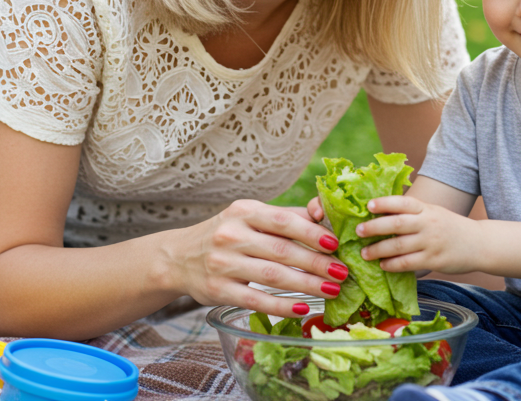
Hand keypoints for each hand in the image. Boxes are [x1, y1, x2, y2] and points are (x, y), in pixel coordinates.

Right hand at [170, 200, 348, 319]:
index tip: (335, 244)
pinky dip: (282, 305)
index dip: (311, 232)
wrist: (178, 258)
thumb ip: (286, 216)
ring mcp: (222, 264)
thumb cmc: (227, 235)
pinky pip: (256, 299)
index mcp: (244, 212)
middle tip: (342, 272)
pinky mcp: (218, 291)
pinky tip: (303, 308)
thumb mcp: (250, 217)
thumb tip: (324, 215)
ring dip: (307, 285)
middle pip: (282, 250)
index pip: (283, 220)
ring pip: (272, 276)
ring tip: (332, 290)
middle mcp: (231, 235)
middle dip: (316, 263)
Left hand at [355, 195, 477, 274]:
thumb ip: (412, 213)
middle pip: (397, 224)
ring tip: (364, 253)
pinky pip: (408, 263)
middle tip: (358, 231)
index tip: (368, 206)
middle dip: (374, 227)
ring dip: (379, 250)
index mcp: (427, 209)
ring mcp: (431, 243)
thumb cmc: (450, 227)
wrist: (479, 244)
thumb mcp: (433, 213)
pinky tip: (383, 265)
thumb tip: (379, 214)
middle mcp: (428, 223)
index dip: (385, 203)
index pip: (403, 202)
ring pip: (399, 246)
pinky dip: (393, 265)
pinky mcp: (434, 261)